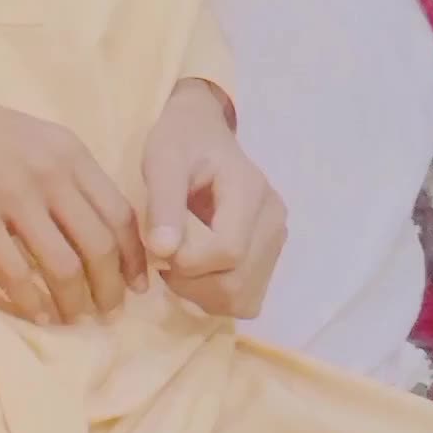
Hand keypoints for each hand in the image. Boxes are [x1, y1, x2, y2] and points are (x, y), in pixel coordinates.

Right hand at [0, 88, 147, 324]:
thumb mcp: (44, 143)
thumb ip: (76, 182)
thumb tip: (114, 244)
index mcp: (70, 152)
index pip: (120, 214)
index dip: (134, 258)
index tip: (138, 286)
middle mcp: (47, 173)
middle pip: (98, 246)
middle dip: (110, 289)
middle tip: (109, 312)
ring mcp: (10, 196)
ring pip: (62, 267)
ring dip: (74, 303)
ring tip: (74, 316)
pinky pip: (16, 274)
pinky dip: (32, 302)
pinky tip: (37, 312)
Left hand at [141, 80, 286, 319]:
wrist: (202, 133)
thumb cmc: (180, 142)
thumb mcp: (162, 160)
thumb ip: (163, 203)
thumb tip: (163, 251)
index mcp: (250, 191)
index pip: (229, 251)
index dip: (188, 262)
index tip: (158, 247)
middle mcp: (273, 219)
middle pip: (237, 282)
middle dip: (191, 282)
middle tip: (163, 258)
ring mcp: (275, 240)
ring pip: (243, 298)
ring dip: (201, 293)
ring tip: (177, 263)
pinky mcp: (269, 255)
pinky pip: (246, 298)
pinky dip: (216, 296)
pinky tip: (196, 271)